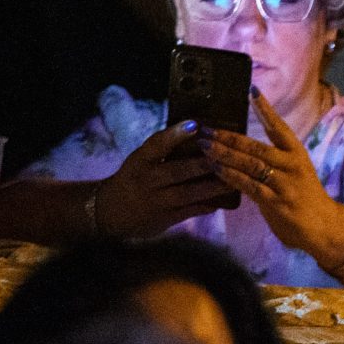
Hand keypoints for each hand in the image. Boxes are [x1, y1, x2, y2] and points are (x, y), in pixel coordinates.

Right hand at [92, 123, 234, 237]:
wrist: (110, 212)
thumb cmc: (135, 178)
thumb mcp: (140, 161)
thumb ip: (162, 150)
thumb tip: (198, 130)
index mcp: (140, 161)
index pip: (156, 145)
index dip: (175, 134)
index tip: (194, 124)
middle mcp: (147, 180)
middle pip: (176, 170)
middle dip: (202, 163)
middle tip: (224, 155)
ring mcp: (156, 201)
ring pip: (187, 193)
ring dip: (212, 186)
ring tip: (233, 178)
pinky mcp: (164, 219)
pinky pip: (189, 211)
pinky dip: (206, 206)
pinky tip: (224, 200)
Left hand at [198, 93, 343, 268]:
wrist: (324, 227)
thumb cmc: (305, 199)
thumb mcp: (295, 174)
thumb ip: (273, 162)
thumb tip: (243, 149)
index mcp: (297, 154)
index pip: (279, 127)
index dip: (265, 109)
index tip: (252, 91)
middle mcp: (292, 165)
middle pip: (256, 146)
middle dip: (229, 137)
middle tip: (207, 129)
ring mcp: (285, 183)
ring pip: (250, 164)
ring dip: (225, 154)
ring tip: (205, 146)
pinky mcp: (276, 201)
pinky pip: (249, 185)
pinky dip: (230, 176)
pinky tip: (216, 169)